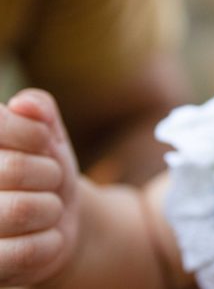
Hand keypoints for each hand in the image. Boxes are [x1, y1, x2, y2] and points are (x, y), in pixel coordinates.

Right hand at [0, 90, 80, 285]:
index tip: (45, 144)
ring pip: (23, 210)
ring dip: (52, 208)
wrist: (56, 223)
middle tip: (49, 181)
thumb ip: (39, 109)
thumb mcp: (47, 134)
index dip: (36, 135)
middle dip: (50, 173)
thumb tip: (25, 104)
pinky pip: (25, 252)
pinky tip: (44, 238)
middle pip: (14, 169)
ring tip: (46, 210)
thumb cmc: (44, 169)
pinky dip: (50, 242)